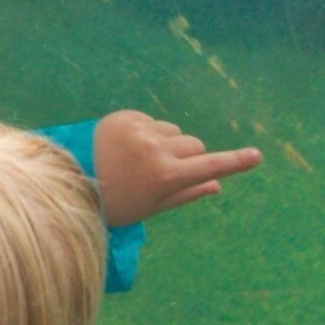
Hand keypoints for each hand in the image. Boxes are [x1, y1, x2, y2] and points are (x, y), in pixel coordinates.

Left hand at [91, 109, 260, 224]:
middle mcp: (156, 150)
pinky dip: (145, 133)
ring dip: (166, 143)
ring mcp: (139, 130)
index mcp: (166, 176)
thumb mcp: (152, 206)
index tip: (256, 155)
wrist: (67, 179)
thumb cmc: (114, 202)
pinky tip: (123, 148)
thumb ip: (188, 193)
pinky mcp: (124, 117)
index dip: (235, 162)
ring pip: (173, 132)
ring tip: (137, 160)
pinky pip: (150, 122)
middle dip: (188, 157)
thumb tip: (218, 186)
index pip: (210, 166)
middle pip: (194, 145)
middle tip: (162, 173)